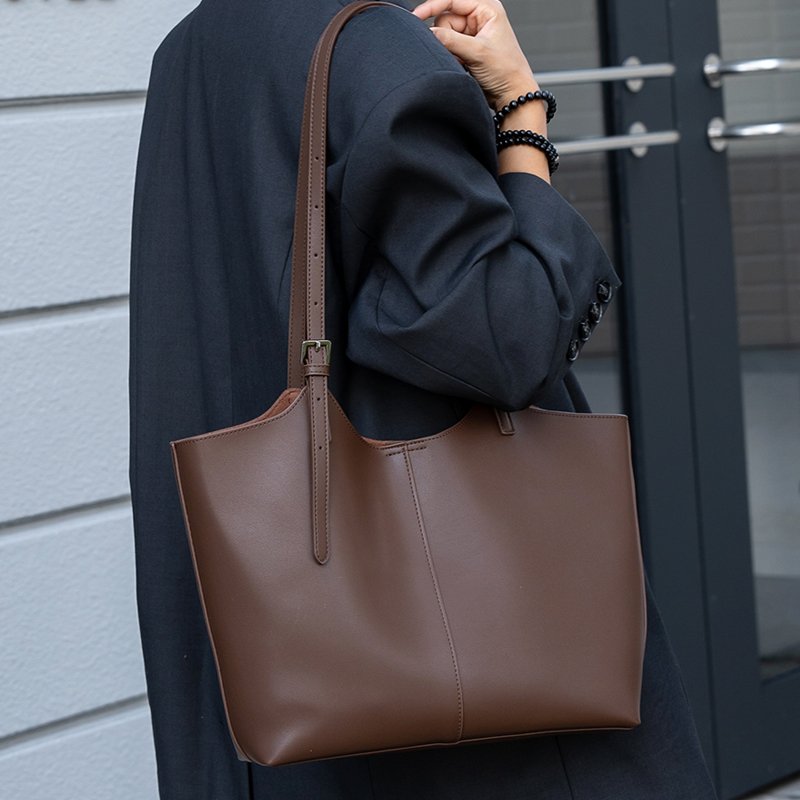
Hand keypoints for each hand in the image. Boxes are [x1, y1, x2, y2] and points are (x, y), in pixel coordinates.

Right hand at [411, 0, 537, 110]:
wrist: (512, 94)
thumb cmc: (506, 70)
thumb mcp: (477, 52)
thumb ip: (450, 40)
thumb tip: (429, 33)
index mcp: (487, 8)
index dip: (432, 6)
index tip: (416, 16)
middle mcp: (479, 17)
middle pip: (445, 18)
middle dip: (446, 36)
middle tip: (458, 52)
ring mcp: (472, 33)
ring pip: (444, 34)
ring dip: (449, 49)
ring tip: (464, 60)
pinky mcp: (467, 47)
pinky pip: (448, 47)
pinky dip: (451, 56)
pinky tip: (463, 64)